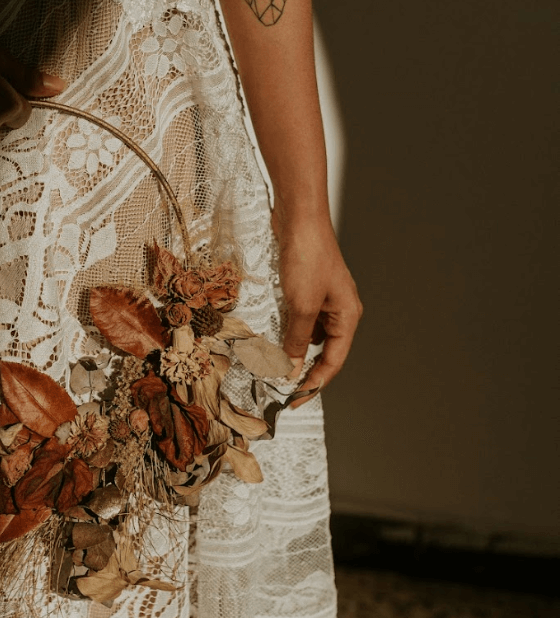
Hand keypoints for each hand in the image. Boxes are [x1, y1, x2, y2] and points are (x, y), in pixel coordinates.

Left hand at [272, 210, 361, 406]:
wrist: (299, 218)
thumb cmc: (309, 255)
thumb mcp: (302, 305)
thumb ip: (297, 340)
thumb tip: (292, 369)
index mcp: (347, 316)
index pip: (333, 362)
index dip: (313, 384)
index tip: (293, 400)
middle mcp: (338, 309)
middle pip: (323, 350)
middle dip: (302, 369)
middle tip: (279, 386)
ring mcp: (322, 297)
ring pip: (308, 334)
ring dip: (291, 348)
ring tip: (271, 363)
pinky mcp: (306, 287)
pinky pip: (298, 317)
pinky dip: (285, 328)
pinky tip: (270, 334)